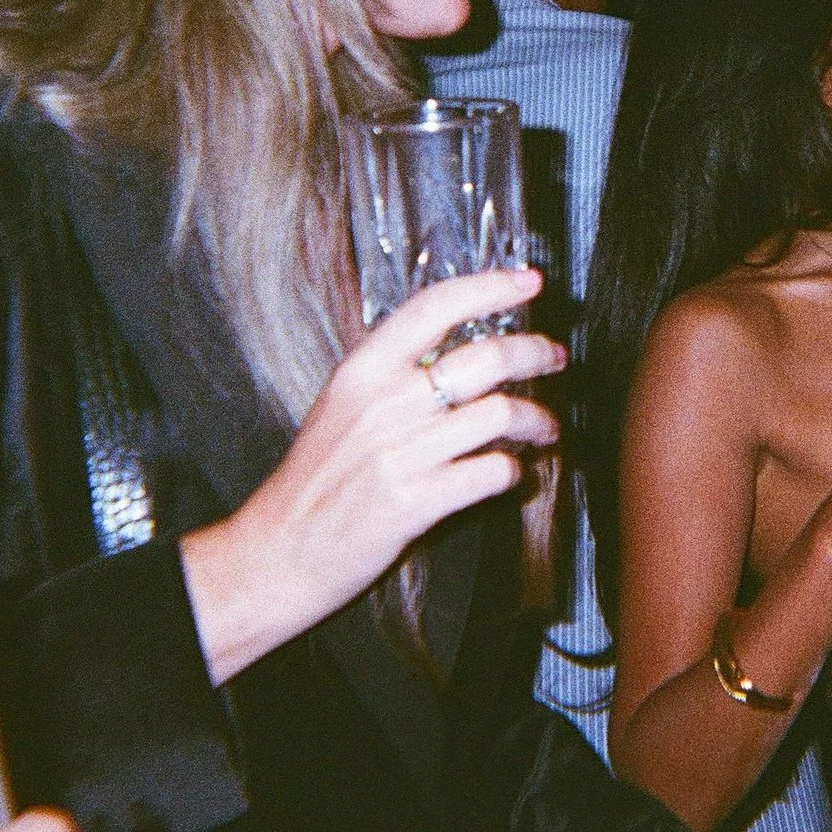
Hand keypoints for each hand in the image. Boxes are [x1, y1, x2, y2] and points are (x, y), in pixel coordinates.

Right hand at [183, 268, 565, 681]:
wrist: (279, 550)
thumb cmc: (316, 479)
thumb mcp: (342, 406)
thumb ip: (394, 375)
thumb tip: (463, 351)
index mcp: (363, 370)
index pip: (435, 306)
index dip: (490, 286)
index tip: (528, 281)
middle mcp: (384, 403)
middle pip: (486, 357)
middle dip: (535, 353)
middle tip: (553, 358)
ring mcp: (400, 453)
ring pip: (501, 414)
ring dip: (537, 420)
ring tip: (543, 429)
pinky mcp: (414, 501)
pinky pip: (492, 471)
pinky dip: (513, 471)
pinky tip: (510, 472)